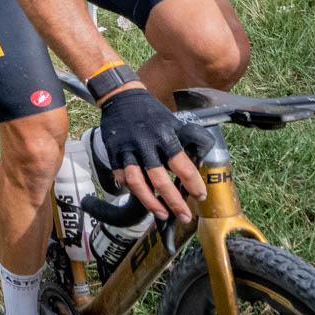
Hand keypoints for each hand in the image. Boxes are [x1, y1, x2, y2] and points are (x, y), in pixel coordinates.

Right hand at [98, 86, 213, 222]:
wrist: (121, 97)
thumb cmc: (151, 112)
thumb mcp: (173, 123)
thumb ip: (183, 144)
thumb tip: (196, 167)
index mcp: (165, 136)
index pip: (183, 166)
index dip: (193, 184)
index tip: (200, 196)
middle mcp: (145, 144)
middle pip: (160, 180)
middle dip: (174, 202)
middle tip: (185, 216)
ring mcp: (127, 149)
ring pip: (137, 182)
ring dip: (150, 202)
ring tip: (162, 214)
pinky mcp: (113, 152)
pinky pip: (122, 176)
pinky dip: (131, 189)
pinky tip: (142, 196)